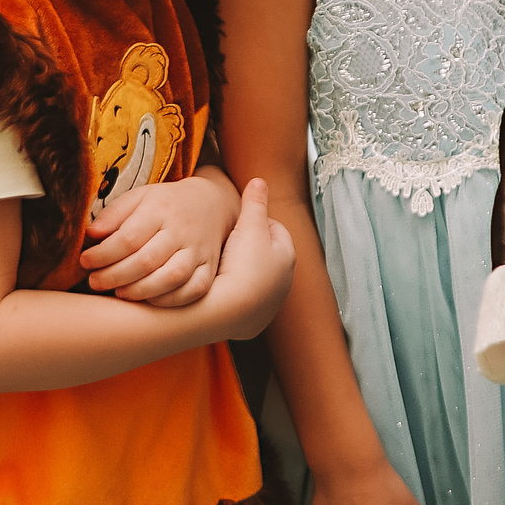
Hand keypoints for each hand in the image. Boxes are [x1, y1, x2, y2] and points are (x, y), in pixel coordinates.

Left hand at [82, 172, 236, 305]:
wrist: (209, 204)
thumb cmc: (164, 204)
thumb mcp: (138, 197)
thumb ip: (113, 214)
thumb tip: (91, 234)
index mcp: (161, 209)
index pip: (128, 238)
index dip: (103, 254)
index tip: (85, 261)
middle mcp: (182, 231)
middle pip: (146, 260)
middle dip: (114, 276)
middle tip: (94, 282)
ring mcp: (199, 252)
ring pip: (171, 278)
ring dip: (140, 291)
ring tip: (118, 293)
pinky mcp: (210, 269)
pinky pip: (193, 291)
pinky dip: (169, 300)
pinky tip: (148, 299)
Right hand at [200, 178, 294, 337]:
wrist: (228, 311)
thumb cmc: (241, 264)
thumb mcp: (248, 226)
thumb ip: (254, 202)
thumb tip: (260, 180)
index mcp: (288, 257)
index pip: (276, 230)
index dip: (257, 220)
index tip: (238, 217)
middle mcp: (284, 284)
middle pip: (267, 257)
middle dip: (251, 247)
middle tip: (227, 239)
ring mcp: (268, 307)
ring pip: (255, 282)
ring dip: (243, 273)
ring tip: (220, 264)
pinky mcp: (252, 325)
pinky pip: (243, 304)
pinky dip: (234, 295)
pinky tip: (217, 289)